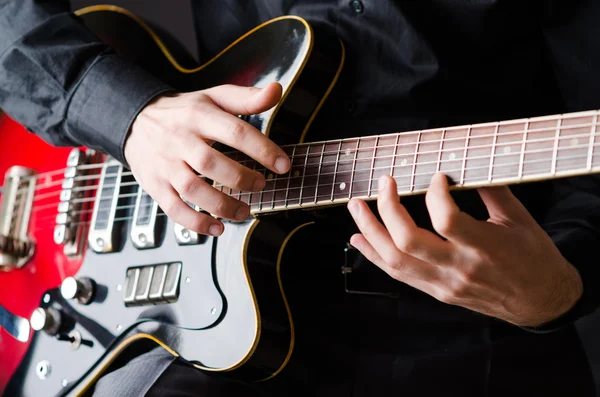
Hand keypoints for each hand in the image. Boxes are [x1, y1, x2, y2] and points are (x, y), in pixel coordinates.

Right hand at [124, 82, 289, 235]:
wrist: (134, 119)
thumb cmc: (182, 112)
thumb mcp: (213, 97)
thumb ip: (247, 98)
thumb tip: (276, 91)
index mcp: (199, 116)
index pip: (235, 131)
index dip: (263, 150)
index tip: (283, 165)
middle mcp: (181, 140)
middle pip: (211, 163)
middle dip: (241, 178)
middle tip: (261, 185)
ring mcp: (166, 165)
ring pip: (192, 189)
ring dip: (222, 205)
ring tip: (244, 211)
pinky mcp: (155, 185)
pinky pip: (173, 208)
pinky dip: (196, 222)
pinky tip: (216, 228)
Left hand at [347, 173, 582, 326]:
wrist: (540, 300)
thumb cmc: (533, 258)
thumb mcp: (519, 218)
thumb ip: (490, 189)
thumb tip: (463, 162)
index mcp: (485, 247)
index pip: (446, 219)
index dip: (435, 193)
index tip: (436, 176)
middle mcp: (460, 268)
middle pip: (409, 241)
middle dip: (387, 209)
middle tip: (382, 184)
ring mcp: (445, 283)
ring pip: (396, 260)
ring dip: (371, 231)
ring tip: (357, 208)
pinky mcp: (437, 292)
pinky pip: (399, 275)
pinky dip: (375, 256)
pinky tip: (359, 239)